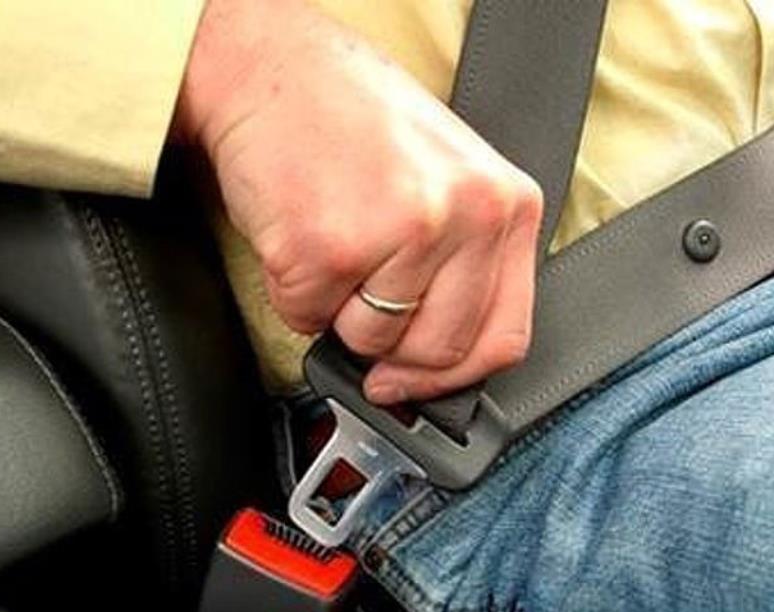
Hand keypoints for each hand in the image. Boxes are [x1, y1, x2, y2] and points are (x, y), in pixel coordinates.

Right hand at [174, 0, 541, 403]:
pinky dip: (290, 291)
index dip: (454, 376)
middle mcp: (463, 216)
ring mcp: (399, 232)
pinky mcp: (329, 248)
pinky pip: (306, 318)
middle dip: (390, 345)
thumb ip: (459, 262)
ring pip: (370, 340)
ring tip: (330, 240)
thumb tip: (436, 359)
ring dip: (336, 309)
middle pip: (436, 350)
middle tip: (359, 301)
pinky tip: (297, 233)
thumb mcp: (442, 178)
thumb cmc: (348, 116)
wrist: (268, 68)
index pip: (504, 335)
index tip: (418, 382)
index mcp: (505, 202)